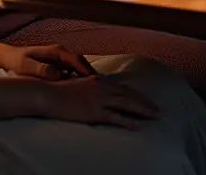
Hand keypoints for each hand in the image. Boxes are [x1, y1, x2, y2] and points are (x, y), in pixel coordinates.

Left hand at [4, 44, 95, 80]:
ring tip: (94, 89)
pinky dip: (78, 77)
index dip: (86, 70)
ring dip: (85, 76)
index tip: (95, 81)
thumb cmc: (16, 62)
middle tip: (101, 87)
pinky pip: (71, 70)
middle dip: (90, 74)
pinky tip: (80, 88)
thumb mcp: (27, 66)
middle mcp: (60, 52)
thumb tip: (58, 75)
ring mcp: (59, 57)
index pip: (76, 60)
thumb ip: (41, 70)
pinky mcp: (56, 63)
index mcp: (55, 51)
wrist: (7, 57)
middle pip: (80, 62)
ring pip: (77, 66)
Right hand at [41, 75, 160, 128]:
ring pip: (126, 104)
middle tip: (158, 110)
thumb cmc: (61, 90)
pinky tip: (135, 125)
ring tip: (153, 117)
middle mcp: (102, 86)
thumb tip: (104, 92)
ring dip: (142, 110)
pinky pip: (113, 117)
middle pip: (129, 94)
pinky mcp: (92, 111)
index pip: (124, 87)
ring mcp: (98, 99)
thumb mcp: (81, 84)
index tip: (148, 101)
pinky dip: (126, 120)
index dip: (138, 95)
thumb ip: (94, 86)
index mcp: (100, 79)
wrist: (48, 94)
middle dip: (145, 103)